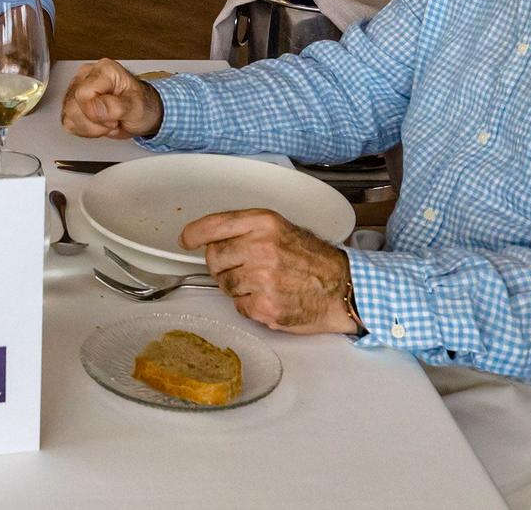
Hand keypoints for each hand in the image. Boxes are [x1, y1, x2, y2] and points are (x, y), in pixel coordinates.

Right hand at [59, 58, 161, 138]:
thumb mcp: (137, 106)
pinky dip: (85, 130)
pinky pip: (68, 123)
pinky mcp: (73, 103)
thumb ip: (117, 106)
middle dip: (95, 122)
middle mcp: (87, 76)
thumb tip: (95, 108)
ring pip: (68, 115)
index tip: (114, 116)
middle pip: (73, 106)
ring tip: (107, 121)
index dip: (97, 112)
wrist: (143, 115)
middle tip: (113, 119)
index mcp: (104, 70)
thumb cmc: (142, 105)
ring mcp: (77, 89)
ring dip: (90, 127)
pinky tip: (98, 124)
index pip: (83, 94)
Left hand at [181, 208, 358, 333]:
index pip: (215, 225)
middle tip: (242, 268)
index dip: (195, 233)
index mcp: (264, 223)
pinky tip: (270, 297)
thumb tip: (212, 238)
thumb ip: (247, 230)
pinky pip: (239, 306)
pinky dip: (250, 305)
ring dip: (238, 287)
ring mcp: (262, 278)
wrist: (343, 288)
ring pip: (224, 285)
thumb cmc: (314, 260)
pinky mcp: (264, 305)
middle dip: (222, 265)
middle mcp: (261, 247)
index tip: (186, 238)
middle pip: (213, 258)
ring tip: (264, 283)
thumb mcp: (281, 229)